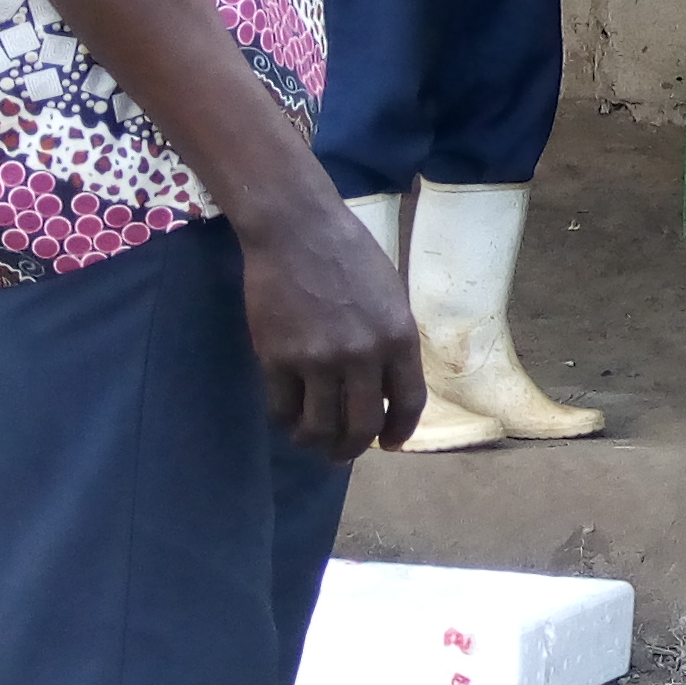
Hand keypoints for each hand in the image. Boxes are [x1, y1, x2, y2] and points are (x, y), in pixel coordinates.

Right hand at [236, 184, 425, 460]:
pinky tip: (288, 416)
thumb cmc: (349, 256)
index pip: (407, 403)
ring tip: (312, 440)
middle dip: (353, 448)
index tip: (390, 444)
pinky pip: (282, 408)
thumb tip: (386, 386)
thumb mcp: (391, 297)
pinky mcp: (278, 358)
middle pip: (361, 426)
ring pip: (319, 426)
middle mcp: (363, 355)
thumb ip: (391, 341)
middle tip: (343, 453)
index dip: (399, 431)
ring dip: (316, 442)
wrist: (297, 231)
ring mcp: (318, 359)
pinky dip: (285, 420)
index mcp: (400, 338)